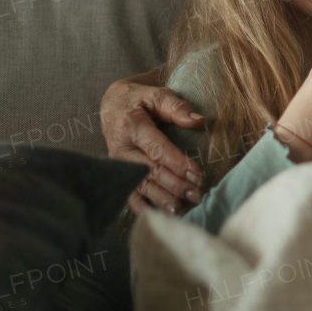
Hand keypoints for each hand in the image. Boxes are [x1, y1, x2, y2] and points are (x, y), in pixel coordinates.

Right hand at [100, 69, 206, 214]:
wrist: (112, 105)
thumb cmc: (139, 99)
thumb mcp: (156, 95)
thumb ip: (177, 107)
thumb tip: (199, 122)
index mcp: (131, 126)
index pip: (156, 148)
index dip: (176, 162)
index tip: (196, 174)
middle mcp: (122, 148)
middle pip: (150, 170)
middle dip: (174, 185)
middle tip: (196, 194)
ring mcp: (119, 163)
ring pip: (141, 185)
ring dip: (162, 199)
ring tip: (181, 208)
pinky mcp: (120, 173)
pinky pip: (129, 192)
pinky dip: (142, 206)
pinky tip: (157, 215)